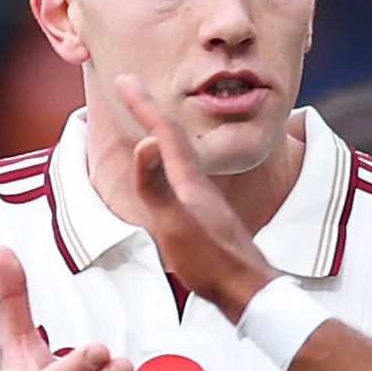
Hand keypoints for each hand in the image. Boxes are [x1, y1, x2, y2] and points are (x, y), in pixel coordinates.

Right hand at [115, 73, 280, 316]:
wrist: (248, 291)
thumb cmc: (211, 263)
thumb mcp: (176, 225)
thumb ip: (157, 187)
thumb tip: (144, 144)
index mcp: (190, 181)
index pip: (164, 134)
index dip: (143, 105)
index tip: (122, 79)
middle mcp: (199, 185)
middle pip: (172, 138)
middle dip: (148, 110)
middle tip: (129, 88)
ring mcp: (205, 201)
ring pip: (179, 156)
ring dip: (159, 134)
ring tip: (146, 121)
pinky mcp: (207, 218)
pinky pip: (181, 176)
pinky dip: (168, 163)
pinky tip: (169, 175)